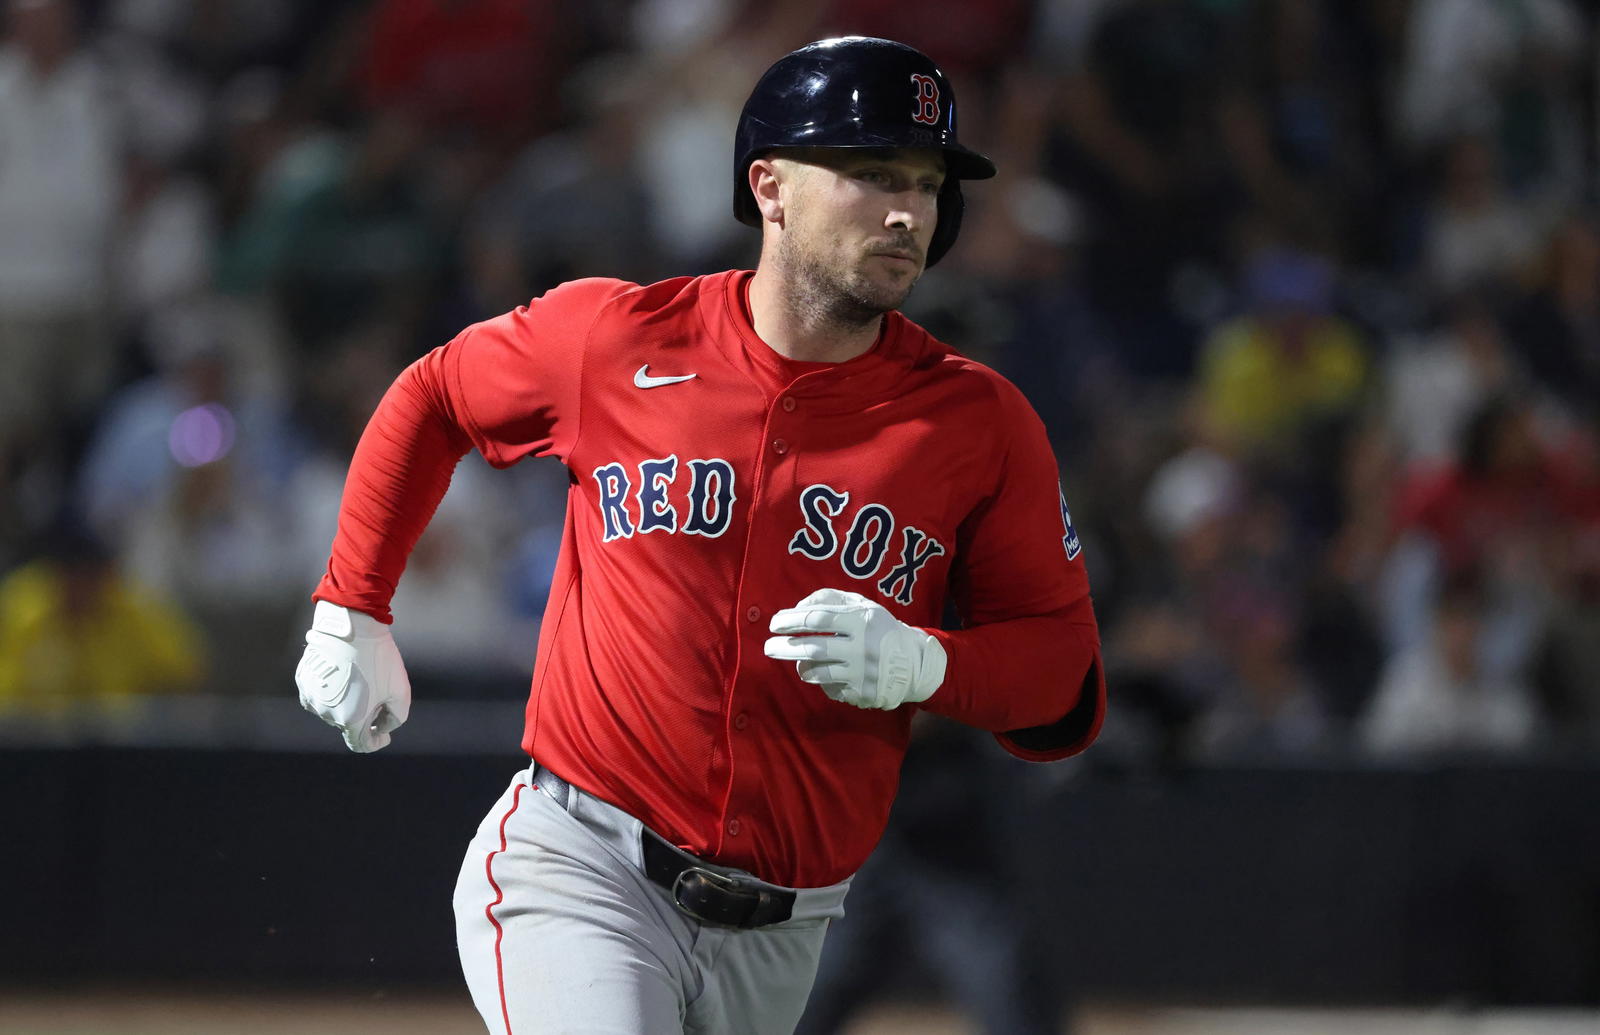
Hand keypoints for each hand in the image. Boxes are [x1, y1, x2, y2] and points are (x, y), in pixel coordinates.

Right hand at [295, 600, 411, 751]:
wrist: (352, 627)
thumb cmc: (379, 659)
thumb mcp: (400, 691)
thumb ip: (394, 718)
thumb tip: (380, 728)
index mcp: (352, 720)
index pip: (361, 744)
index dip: (375, 743)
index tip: (382, 737)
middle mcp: (327, 713)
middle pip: (349, 723)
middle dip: (365, 714)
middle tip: (378, 691)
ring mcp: (312, 697)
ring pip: (334, 709)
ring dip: (347, 702)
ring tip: (361, 677)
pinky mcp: (304, 681)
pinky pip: (320, 695)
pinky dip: (332, 690)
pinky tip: (343, 672)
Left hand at [764, 589, 945, 709]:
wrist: (913, 664)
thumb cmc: (880, 629)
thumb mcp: (863, 605)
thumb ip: (830, 599)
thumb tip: (798, 607)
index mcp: (862, 621)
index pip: (818, 619)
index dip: (791, 620)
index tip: (774, 624)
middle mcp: (862, 647)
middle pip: (813, 648)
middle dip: (784, 647)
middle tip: (768, 647)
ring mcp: (862, 673)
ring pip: (817, 672)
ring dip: (800, 666)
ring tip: (797, 661)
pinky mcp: (861, 693)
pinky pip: (829, 688)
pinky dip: (821, 680)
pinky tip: (825, 674)